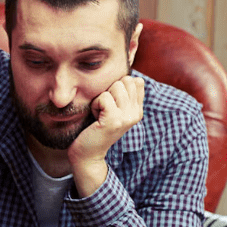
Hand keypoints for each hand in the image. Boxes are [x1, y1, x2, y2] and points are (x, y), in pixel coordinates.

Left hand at [67, 75, 143, 195]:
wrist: (87, 153)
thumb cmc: (95, 127)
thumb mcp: (112, 109)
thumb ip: (122, 94)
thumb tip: (128, 73)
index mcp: (138, 109)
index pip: (136, 81)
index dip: (118, 86)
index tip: (111, 103)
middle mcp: (136, 113)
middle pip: (125, 80)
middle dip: (109, 91)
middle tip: (103, 109)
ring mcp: (127, 117)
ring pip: (115, 86)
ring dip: (101, 98)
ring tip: (99, 114)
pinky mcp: (114, 120)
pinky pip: (104, 97)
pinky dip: (95, 105)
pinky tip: (95, 118)